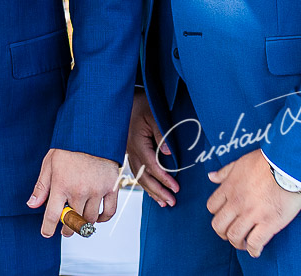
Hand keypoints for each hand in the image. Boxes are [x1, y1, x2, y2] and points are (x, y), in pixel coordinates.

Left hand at [28, 148, 120, 236]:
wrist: (92, 135)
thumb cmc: (68, 148)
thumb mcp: (49, 164)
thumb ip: (41, 187)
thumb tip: (32, 205)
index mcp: (61, 184)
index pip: (53, 215)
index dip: (48, 228)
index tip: (46, 233)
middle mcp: (79, 190)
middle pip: (73, 221)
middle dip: (67, 229)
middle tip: (65, 231)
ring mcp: (97, 190)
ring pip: (90, 219)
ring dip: (84, 223)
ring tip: (79, 221)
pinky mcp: (111, 188)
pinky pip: (109, 212)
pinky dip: (102, 219)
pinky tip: (96, 217)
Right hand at [127, 89, 179, 205]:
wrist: (124, 97)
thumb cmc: (141, 103)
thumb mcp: (153, 115)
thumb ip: (161, 133)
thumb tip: (168, 153)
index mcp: (136, 142)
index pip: (152, 166)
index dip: (164, 178)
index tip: (176, 188)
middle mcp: (130, 150)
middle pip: (144, 176)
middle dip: (158, 191)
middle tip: (172, 202)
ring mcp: (128, 152)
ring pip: (139, 176)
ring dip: (151, 191)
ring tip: (164, 203)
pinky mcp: (129, 151)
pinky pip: (136, 171)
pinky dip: (144, 183)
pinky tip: (151, 191)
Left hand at [206, 149, 300, 256]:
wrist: (287, 165)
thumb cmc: (265, 162)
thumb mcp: (240, 163)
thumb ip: (224, 172)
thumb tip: (211, 177)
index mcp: (228, 188)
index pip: (212, 207)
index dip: (217, 214)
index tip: (225, 218)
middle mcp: (236, 203)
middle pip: (219, 225)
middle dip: (223, 233)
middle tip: (232, 235)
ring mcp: (251, 214)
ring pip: (234, 236)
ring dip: (237, 243)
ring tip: (244, 244)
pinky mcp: (269, 223)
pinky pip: (255, 242)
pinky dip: (253, 250)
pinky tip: (256, 251)